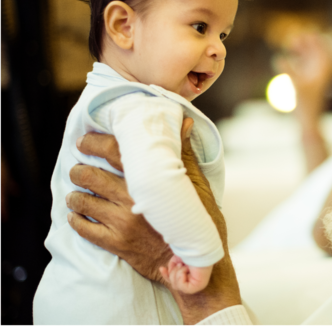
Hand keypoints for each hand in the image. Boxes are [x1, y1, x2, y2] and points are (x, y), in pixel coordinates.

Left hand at [68, 118, 241, 322]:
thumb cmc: (199, 222)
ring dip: (76, 195)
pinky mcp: (115, 243)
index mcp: (149, 181)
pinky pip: (82, 228)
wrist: (196, 265)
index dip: (94, 142)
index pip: (113, 151)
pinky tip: (79, 216)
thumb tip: (185, 123)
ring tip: (78, 194)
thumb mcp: (198, 186)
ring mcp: (121, 222)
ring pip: (82, 201)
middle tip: (79, 169)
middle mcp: (132, 199)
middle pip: (89, 175)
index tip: (85, 141)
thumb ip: (184, 154)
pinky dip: (76, 220)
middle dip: (79, 170)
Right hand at [160, 256, 211, 294]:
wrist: (197, 248)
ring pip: (177, 286)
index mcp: (189, 275)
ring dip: (176, 273)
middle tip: (178, 264)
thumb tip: (169, 273)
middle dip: (172, 274)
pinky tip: (185, 269)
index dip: (167, 276)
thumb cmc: (189, 251)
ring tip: (182, 265)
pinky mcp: (198, 286)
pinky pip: (183, 287)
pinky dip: (180, 276)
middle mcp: (193, 281)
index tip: (161, 268)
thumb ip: (172, 268)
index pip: (176, 280)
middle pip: (175, 284)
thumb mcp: (177, 260)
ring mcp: (196, 285)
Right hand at [276, 31, 331, 123]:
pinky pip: (303, 66)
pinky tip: (288, 59)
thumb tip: (277, 58)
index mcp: (324, 70)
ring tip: (290, 44)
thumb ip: (287, 70)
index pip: (323, 50)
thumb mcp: (296, 85)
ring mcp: (314, 77)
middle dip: (306, 43)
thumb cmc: (305, 104)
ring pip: (309, 58)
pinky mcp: (307, 82)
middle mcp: (321, 72)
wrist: (309, 121)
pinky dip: (297, 60)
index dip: (316, 40)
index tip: (307, 32)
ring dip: (301, 51)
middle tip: (294, 38)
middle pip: (315, 52)